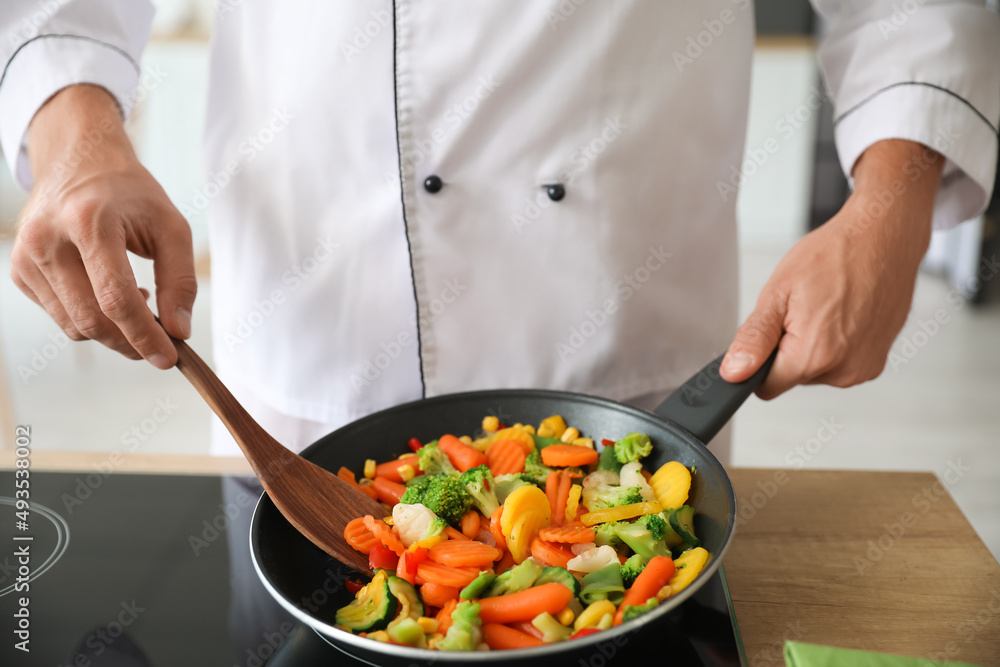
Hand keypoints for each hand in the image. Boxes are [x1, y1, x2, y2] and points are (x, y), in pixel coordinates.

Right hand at [10, 84, 195, 368]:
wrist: (77, 161)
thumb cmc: (129, 193)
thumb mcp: (170, 225)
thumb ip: (180, 280)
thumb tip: (179, 331)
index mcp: (88, 221)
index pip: (116, 298)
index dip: (144, 335)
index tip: (169, 356)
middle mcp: (48, 239)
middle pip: (91, 319)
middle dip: (131, 342)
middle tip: (161, 345)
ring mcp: (26, 256)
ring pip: (74, 326)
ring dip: (113, 332)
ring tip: (139, 304)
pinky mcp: (19, 271)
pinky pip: (60, 316)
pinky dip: (90, 319)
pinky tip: (108, 294)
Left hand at [719, 139, 942, 398]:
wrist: (883, 237)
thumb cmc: (834, 255)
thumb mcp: (778, 292)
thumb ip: (754, 339)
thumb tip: (734, 373)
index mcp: (814, 356)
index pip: (765, 387)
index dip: (758, 361)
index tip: (770, 333)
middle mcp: (843, 371)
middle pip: (791, 377)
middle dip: (788, 347)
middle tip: (802, 309)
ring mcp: (864, 368)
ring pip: (815, 371)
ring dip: (812, 345)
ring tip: (825, 307)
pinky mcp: (877, 362)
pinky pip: (839, 364)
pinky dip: (835, 344)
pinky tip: (844, 314)